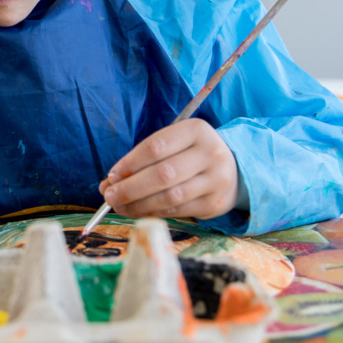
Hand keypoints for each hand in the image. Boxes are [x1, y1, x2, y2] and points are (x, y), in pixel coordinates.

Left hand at [100, 118, 238, 220]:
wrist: (232, 168)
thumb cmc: (190, 153)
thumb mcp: (173, 144)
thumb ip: (143, 159)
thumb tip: (110, 183)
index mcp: (195, 130)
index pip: (155, 148)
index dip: (129, 164)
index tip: (111, 176)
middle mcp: (209, 153)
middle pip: (162, 174)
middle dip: (130, 188)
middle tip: (110, 196)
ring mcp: (215, 180)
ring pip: (170, 197)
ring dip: (139, 205)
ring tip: (120, 207)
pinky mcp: (214, 203)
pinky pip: (178, 211)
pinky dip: (154, 212)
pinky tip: (139, 211)